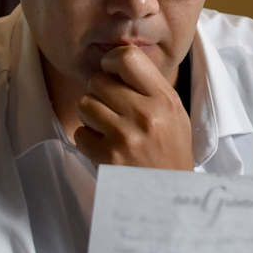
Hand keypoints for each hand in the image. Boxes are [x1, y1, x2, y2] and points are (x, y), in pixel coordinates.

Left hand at [75, 46, 193, 169]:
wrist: (168, 195)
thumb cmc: (169, 151)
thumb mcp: (173, 114)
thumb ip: (148, 87)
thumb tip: (114, 62)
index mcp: (164, 99)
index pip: (127, 57)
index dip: (111, 62)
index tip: (112, 74)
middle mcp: (146, 114)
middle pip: (99, 81)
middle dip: (100, 94)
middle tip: (113, 111)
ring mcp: (125, 136)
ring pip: (85, 104)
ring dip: (91, 116)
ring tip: (110, 129)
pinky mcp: (107, 156)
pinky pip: (80, 133)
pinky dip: (89, 141)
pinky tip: (106, 148)